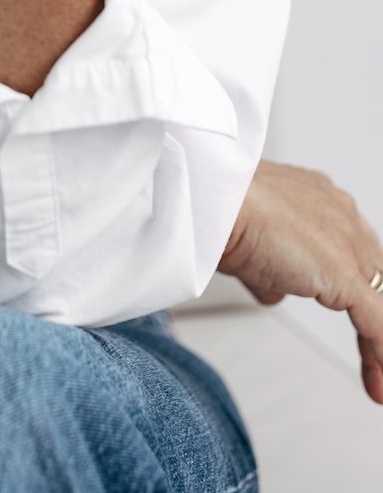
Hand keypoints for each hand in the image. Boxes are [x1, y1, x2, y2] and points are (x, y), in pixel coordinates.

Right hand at [219, 159, 382, 403]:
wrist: (213, 203)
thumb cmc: (217, 213)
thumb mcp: (248, 247)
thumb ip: (270, 269)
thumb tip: (275, 290)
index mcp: (319, 199)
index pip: (352, 249)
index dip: (356, 287)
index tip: (355, 315)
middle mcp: (341, 216)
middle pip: (375, 274)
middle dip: (376, 313)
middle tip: (373, 352)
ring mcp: (348, 243)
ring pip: (380, 301)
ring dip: (377, 345)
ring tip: (378, 378)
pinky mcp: (347, 274)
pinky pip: (378, 324)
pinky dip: (378, 356)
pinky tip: (378, 381)